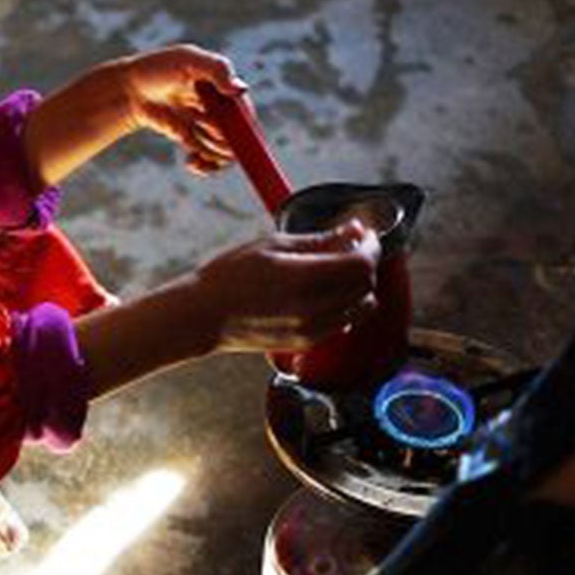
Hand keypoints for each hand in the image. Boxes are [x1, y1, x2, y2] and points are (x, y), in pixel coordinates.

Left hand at [118, 45, 244, 175]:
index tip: (226, 137)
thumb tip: (241, 90)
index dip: (243, 130)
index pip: (245, 116)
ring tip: (188, 139)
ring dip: (212, 154)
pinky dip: (204, 166)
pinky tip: (191, 162)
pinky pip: (209, 160)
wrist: (130, 88)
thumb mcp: (188, 60)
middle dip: (223, 142)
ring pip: (224, 152)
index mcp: (228, 92)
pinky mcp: (194, 141)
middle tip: (198, 129)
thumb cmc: (159, 68)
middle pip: (238, 139)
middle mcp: (223, 111)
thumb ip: (217, 70)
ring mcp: (209, 128)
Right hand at [188, 221, 379, 351]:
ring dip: (359, 287)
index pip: (361, 263)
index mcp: (302, 278)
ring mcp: (311, 329)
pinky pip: (344, 323)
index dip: (371, 246)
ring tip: (338, 272)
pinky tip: (323, 293)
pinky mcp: (307, 342)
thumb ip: (318, 240)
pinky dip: (345, 306)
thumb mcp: (272, 246)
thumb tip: (353, 231)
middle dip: (365, 263)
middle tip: (351, 249)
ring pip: (362, 307)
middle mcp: (312, 308)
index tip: (366, 236)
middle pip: (366, 285)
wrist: (203, 316)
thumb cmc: (229, 276)